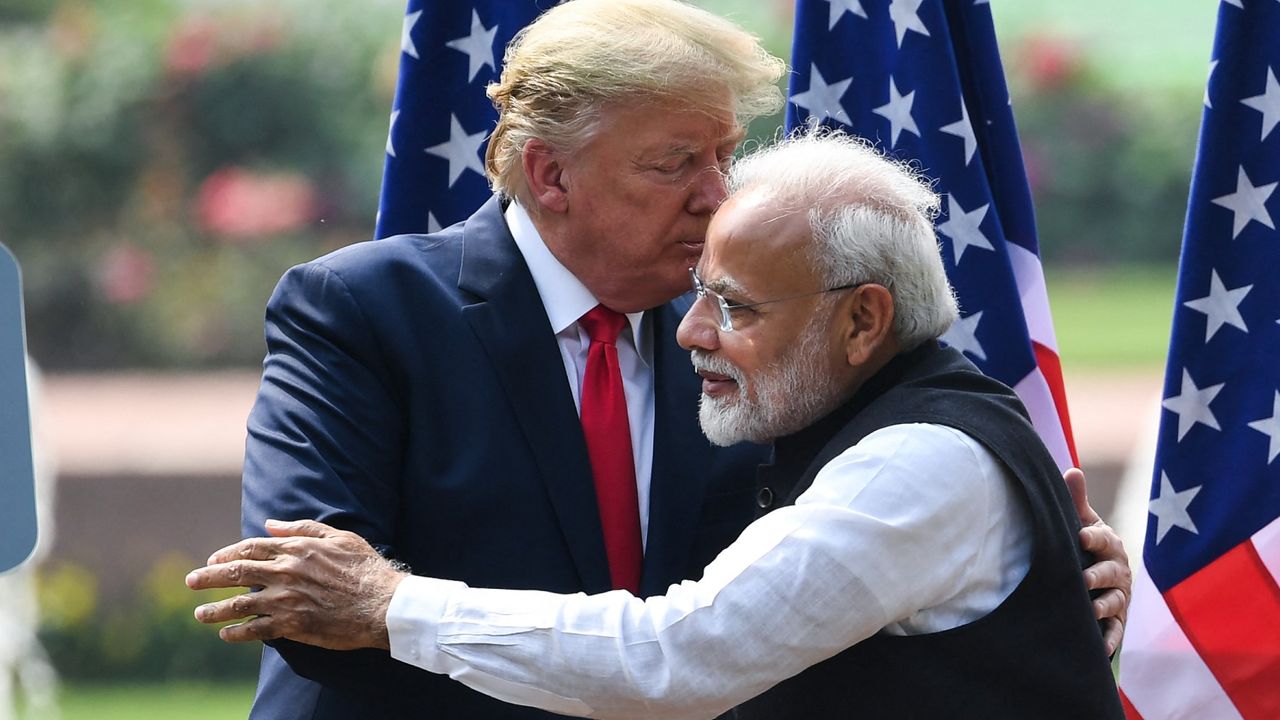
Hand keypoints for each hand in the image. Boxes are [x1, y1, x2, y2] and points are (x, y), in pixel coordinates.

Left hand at [185, 519, 406, 650]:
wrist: (381, 603)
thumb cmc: (365, 568)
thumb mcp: (339, 537)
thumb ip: (303, 528)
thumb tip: (271, 523)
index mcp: (296, 549)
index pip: (251, 548)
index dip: (227, 553)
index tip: (213, 560)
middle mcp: (285, 572)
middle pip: (236, 573)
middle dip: (208, 577)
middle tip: (190, 581)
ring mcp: (286, 600)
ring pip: (240, 604)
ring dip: (215, 609)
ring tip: (199, 613)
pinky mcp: (292, 625)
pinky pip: (256, 629)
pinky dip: (237, 632)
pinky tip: (225, 634)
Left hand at [1064, 468, 1130, 655]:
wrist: (1103, 575)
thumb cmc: (1087, 545)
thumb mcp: (1084, 524)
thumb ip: (1077, 501)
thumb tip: (1071, 470)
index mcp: (1109, 545)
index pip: (1103, 539)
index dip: (1093, 537)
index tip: (1081, 536)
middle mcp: (1118, 571)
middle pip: (1111, 573)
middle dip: (1099, 576)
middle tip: (1084, 579)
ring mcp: (1119, 596)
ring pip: (1114, 602)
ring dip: (1104, 606)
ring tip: (1093, 611)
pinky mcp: (1117, 619)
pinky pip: (1116, 631)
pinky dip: (1110, 639)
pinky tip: (1101, 649)